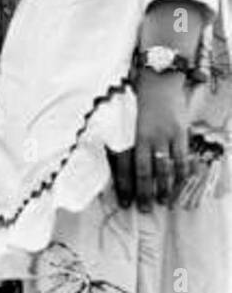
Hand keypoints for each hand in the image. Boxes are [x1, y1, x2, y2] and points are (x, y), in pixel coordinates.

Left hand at [109, 72, 190, 211]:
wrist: (157, 83)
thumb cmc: (135, 104)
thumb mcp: (121, 122)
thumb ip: (119, 143)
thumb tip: (111, 167)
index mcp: (128, 136)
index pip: (124, 168)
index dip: (125, 187)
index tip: (124, 203)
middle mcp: (145, 138)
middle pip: (145, 172)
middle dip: (144, 193)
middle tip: (145, 209)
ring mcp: (164, 136)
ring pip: (165, 168)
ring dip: (165, 187)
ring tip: (164, 202)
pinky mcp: (180, 132)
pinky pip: (182, 158)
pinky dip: (182, 173)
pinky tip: (180, 184)